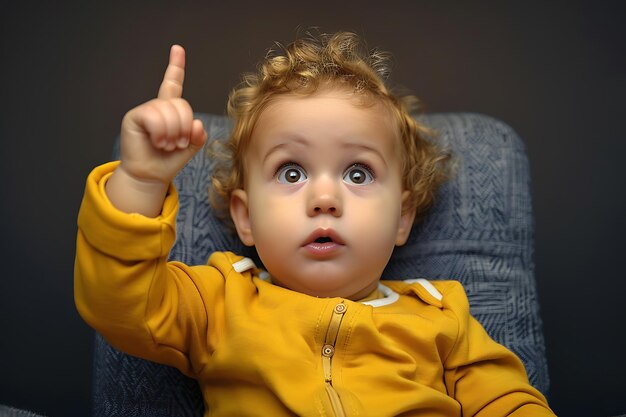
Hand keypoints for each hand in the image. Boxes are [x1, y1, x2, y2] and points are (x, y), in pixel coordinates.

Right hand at [106, 45, 206, 215]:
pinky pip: (154, 116)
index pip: (173, 84)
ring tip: (167, 145)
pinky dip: (161, 132)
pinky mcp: (134, 117)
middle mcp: (157, 107)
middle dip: (184, 127)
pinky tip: (158, 142)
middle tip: (177, 143)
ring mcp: (145, 110)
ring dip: (173, 133)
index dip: (175, 66)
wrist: (151, 175)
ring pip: (168, 112)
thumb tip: (196, 123)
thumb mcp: (190, 146)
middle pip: (181, 104)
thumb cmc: (168, 161)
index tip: (177, 49)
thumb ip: (198, 134)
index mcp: (170, 110)